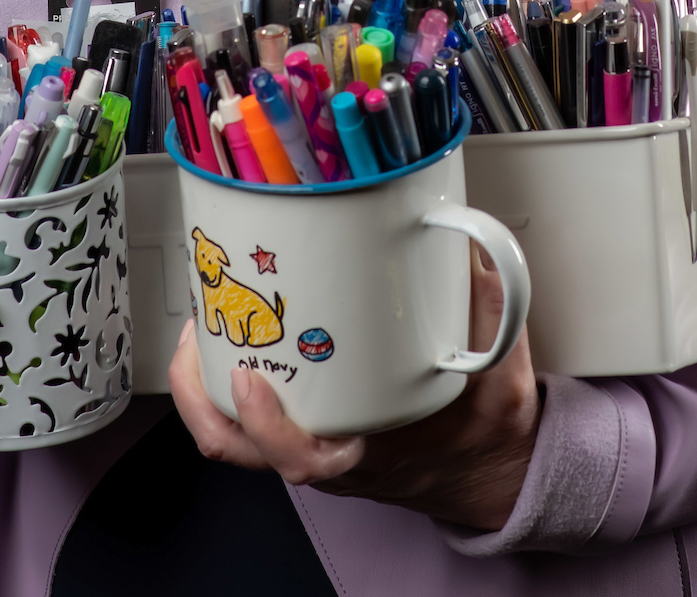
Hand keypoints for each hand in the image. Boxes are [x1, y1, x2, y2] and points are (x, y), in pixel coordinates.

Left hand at [168, 248, 540, 530]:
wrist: (486, 463)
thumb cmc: (483, 422)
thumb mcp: (500, 365)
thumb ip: (487, 300)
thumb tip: (462, 234)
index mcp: (374, 450)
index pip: (304, 459)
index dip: (267, 427)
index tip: (250, 381)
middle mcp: (333, 458)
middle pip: (244, 450)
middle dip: (203, 395)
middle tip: (199, 329)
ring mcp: (315, 449)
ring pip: (235, 443)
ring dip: (201, 392)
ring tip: (196, 330)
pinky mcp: (306, 434)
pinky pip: (246, 430)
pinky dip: (222, 392)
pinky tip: (225, 344)